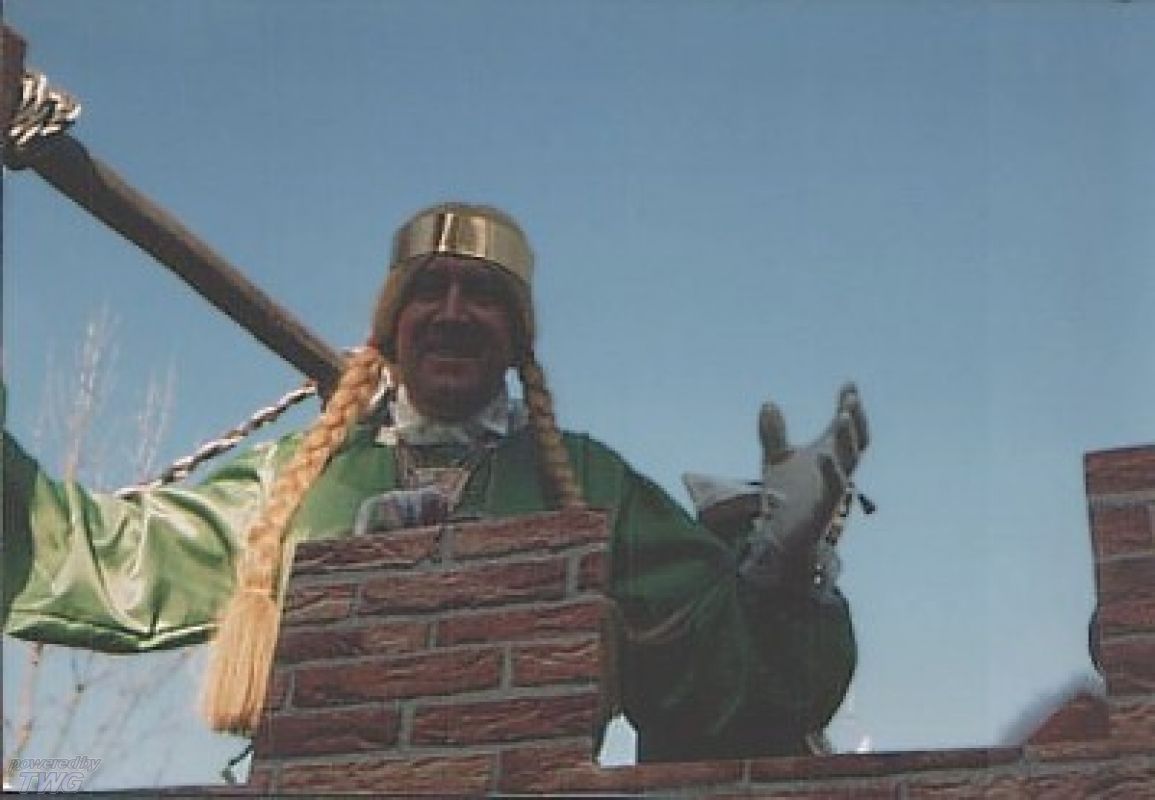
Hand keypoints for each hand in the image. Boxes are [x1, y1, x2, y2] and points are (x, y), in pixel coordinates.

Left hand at [739, 383, 868, 590]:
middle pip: (857, 442)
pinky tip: (823, 454)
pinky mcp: (823, 509)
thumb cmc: (783, 496)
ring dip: (847, 439)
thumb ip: (773, 433)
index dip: (849, 407)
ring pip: (850, 462)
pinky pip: (834, 488)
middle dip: (855, 420)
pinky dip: (830, 470)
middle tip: (850, 399)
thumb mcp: (774, 458)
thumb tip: (769, 403)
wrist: (779, 536)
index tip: (849, 384)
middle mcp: (836, 471)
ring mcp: (832, 490)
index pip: (845, 428)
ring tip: (842, 416)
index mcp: (828, 455)